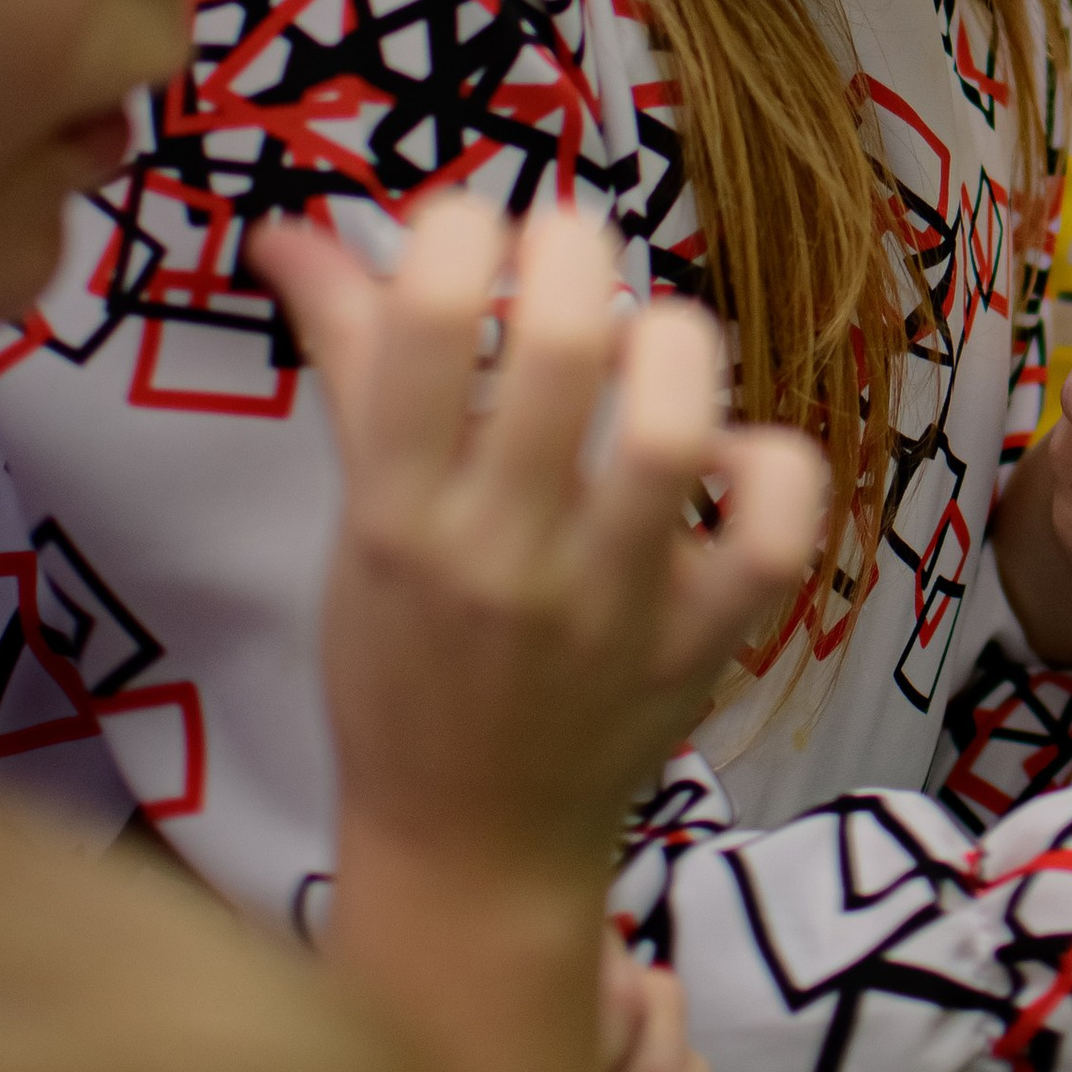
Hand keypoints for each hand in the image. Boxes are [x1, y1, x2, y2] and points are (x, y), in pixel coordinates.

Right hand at [255, 193, 825, 886]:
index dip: (460, 232)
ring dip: (672, 344)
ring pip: (677, 432)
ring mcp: (615, 605)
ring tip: (648, 338)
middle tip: (568, 245)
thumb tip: (293, 230)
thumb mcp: (357, 518)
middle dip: (574, 252)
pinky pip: (778, 529)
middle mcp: (507, 555)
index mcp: (402, 514)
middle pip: (567, 353)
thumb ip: (349, 359)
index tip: (472, 228)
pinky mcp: (705, 641)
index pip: (428, 327)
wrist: (473, 843)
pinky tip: (729, 455)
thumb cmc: (404, 661)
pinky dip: (773, 465)